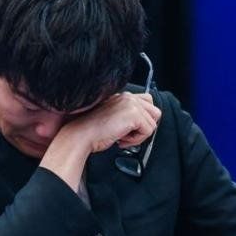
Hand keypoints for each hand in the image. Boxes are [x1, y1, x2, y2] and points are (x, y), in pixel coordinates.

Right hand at [40, 92, 160, 191]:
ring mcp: (131, 104)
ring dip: (139, 135)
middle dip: (143, 127)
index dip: (141, 119)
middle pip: (154, 112)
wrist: (81, 135)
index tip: (128, 130)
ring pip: (152, 123)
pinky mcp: (133, 114)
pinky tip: (121, 139)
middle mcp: (127, 96)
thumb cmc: (91, 130)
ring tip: (122, 137)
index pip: (146, 102)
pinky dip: (136, 140)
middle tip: (127, 134)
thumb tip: (141, 124)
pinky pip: (148, 131)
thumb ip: (127, 116)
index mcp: (122, 96)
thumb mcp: (112, 118)